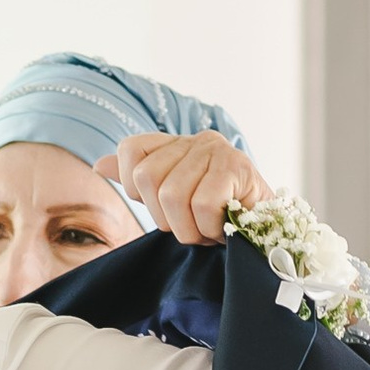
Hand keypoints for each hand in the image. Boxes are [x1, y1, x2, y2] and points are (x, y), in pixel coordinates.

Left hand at [98, 131, 273, 245]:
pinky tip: (224, 228)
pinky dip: (210, 228)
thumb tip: (99, 166)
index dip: (135, 187)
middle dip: (165, 218)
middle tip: (190, 227)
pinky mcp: (238, 167)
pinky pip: (203, 206)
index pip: (131, 150)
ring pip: (173, 195)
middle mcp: (196, 140)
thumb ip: (138, 181)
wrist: (270, 229)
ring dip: (189, 228)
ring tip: (208, 230)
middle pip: (147, 178)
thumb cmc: (218, 216)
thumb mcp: (172, 199)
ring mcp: (218, 150)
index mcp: (175, 144)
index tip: (162, 208)